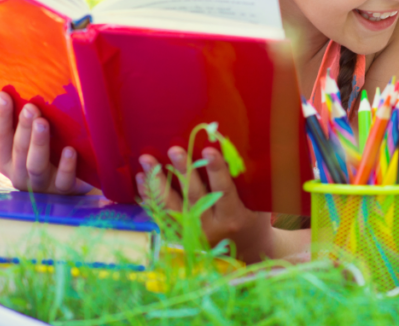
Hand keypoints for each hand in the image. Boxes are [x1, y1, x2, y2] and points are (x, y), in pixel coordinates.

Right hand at [0, 92, 91, 193]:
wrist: (74, 185)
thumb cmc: (51, 154)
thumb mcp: (35, 139)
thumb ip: (27, 122)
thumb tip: (25, 89)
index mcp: (7, 160)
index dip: (1, 117)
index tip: (4, 95)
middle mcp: (19, 174)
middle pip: (19, 150)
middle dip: (24, 128)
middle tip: (31, 107)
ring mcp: (41, 185)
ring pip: (36, 165)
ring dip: (39, 143)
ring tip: (43, 123)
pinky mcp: (64, 192)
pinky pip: (63, 181)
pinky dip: (66, 166)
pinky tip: (70, 150)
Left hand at [137, 146, 272, 263]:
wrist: (245, 250)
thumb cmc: (254, 219)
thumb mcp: (257, 203)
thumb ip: (244, 182)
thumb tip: (231, 148)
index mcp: (233, 217)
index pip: (223, 191)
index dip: (216, 170)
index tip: (209, 149)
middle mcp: (209, 227)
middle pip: (193, 197)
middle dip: (183, 171)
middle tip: (173, 149)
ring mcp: (191, 234)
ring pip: (171, 207)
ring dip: (157, 183)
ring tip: (146, 160)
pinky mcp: (179, 236)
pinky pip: (160, 215)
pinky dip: (150, 197)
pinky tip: (141, 179)